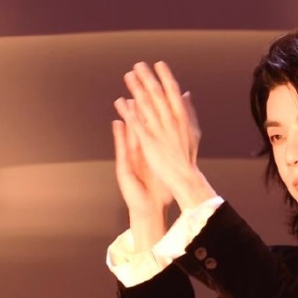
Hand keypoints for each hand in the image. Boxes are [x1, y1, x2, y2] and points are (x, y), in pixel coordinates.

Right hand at [112, 100, 172, 249]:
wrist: (149, 208)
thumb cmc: (158, 190)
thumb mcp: (166, 169)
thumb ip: (170, 153)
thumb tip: (179, 141)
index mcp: (151, 152)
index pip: (153, 130)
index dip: (155, 114)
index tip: (158, 96)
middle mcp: (140, 153)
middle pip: (141, 128)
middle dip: (140, 110)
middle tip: (139, 89)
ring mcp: (131, 159)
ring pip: (130, 134)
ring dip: (128, 117)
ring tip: (125, 99)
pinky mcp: (124, 167)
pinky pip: (123, 149)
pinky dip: (120, 136)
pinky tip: (118, 123)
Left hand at [115, 61, 215, 210]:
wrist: (184, 176)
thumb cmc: (188, 156)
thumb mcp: (193, 131)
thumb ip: (189, 111)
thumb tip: (187, 94)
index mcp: (183, 117)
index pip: (173, 92)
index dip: (165, 77)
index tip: (159, 64)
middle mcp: (171, 121)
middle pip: (157, 94)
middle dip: (148, 78)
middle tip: (138, 65)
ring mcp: (159, 131)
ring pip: (146, 105)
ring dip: (136, 89)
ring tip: (128, 77)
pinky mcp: (148, 141)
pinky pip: (136, 123)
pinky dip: (128, 111)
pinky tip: (120, 102)